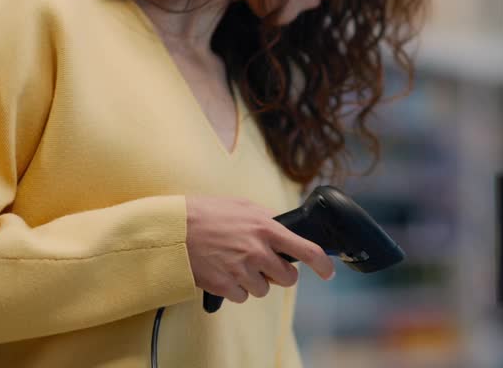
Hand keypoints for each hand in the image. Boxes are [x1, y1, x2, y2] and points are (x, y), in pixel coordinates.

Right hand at [184, 195, 334, 304]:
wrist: (174, 230)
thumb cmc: (206, 214)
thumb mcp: (242, 206)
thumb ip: (266, 217)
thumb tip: (284, 228)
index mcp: (266, 228)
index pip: (306, 250)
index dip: (322, 264)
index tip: (328, 271)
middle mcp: (257, 251)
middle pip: (287, 278)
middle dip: (279, 275)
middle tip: (264, 265)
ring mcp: (242, 270)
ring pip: (263, 289)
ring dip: (254, 281)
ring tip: (235, 264)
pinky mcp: (226, 285)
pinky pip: (242, 296)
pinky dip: (236, 288)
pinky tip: (223, 272)